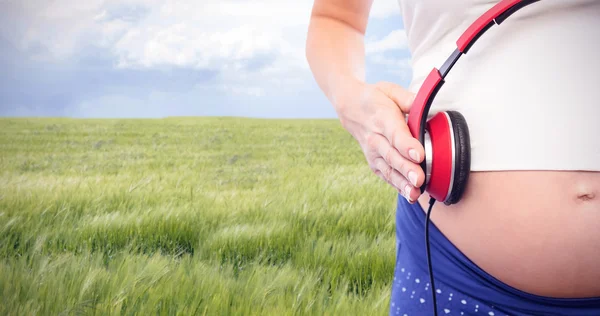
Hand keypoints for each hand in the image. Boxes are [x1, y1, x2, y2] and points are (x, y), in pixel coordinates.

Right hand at [334, 79, 425, 202]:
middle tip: (419, 179)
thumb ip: (409, 99)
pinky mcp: (374, 162)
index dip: (407, 145)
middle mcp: (375, 138)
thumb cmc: (375, 99)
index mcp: (382, 117)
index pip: (395, 134)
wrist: (349, 107)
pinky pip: (386, 175)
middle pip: (392, 156)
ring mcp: (373, 152)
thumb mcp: (390, 90)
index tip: (419, 154)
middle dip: (406, 169)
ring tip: (414, 193)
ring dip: (401, 182)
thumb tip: (426, 106)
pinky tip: (409, 195)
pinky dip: (397, 186)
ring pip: (388, 169)